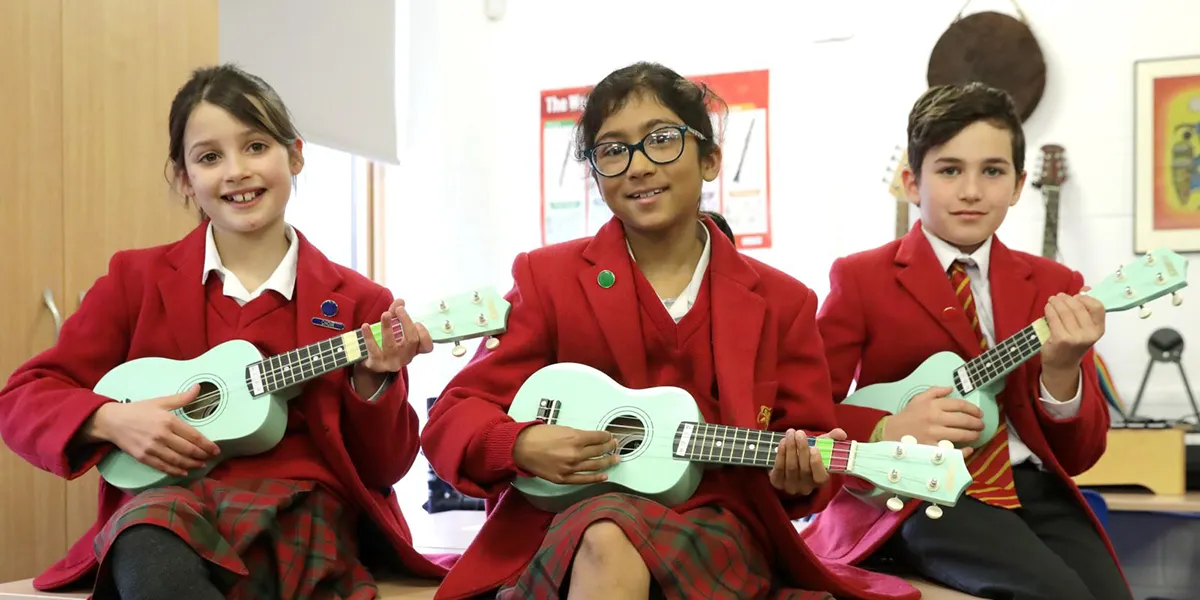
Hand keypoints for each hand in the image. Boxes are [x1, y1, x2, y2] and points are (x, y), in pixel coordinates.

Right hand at [88, 384, 220, 476]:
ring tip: (201, 465)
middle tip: (211, 458)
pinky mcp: (143, 458)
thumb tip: (198, 387)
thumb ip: (181, 398)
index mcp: (168, 421)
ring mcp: (152, 448)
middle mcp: (162, 436)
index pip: (193, 436)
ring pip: (178, 460)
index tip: (216, 449)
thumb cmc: (138, 410)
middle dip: (202, 455)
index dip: (207, 445)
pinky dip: (176, 471)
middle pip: (188, 450)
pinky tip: (184, 472)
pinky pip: (163, 467)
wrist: (112, 421)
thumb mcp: (160, 402)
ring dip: (192, 464)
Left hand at [353, 298, 432, 393]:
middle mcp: (405, 357)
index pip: (427, 346)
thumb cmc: (389, 344)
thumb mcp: (395, 329)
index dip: (424, 333)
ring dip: (388, 327)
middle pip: (411, 340)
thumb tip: (400, 300)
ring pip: (391, 344)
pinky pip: (373, 349)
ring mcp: (391, 361)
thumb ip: (397, 314)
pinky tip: (365, 325)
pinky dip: (369, 336)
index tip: (416, 322)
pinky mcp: (377, 363)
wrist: (373, 364)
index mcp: (414, 350)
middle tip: (399, 310)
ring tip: (385, 314)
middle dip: (406, 322)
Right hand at [512, 424, 619, 484]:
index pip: (598, 437)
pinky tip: (604, 476)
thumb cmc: (539, 435)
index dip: (606, 436)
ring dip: (607, 462)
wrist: (522, 449)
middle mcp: (575, 454)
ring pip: (595, 466)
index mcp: (575, 438)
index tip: (610, 436)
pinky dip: (596, 478)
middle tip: (615, 445)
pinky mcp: (564, 479)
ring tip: (615, 459)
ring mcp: (570, 468)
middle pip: (599, 451)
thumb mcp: (562, 428)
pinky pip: (584, 479)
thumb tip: (591, 439)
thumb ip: (578, 435)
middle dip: (610, 447)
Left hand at [769, 428, 845, 495]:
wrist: (788, 461)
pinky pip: (779, 468)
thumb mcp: (821, 447)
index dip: (817, 464)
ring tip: (790, 433)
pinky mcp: (777, 483)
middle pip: (804, 469)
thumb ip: (832, 439)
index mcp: (819, 481)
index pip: (820, 477)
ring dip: (790, 448)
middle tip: (800, 433)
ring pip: (791, 467)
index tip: (815, 448)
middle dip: (802, 449)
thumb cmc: (808, 454)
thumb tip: (841, 434)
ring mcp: (791, 487)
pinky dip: (781, 454)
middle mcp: (806, 487)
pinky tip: (782, 442)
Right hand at [883, 386, 982, 457]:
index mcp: (933, 405)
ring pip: (961, 434)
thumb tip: (951, 388)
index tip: (979, 413)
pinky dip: (964, 450)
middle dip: (976, 423)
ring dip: (973, 435)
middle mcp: (935, 419)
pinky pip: (953, 450)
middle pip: (963, 420)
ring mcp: (934, 434)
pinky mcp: (932, 447)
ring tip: (976, 435)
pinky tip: (969, 449)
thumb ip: (935, 391)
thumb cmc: (908, 416)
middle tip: (981, 425)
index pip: (960, 405)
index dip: (973, 409)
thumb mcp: (919, 399)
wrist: (892, 432)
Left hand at [1041, 291, 1104, 370]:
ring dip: (1056, 302)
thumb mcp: (1084, 328)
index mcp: (1099, 329)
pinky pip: (1054, 318)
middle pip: (1078, 306)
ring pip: (1065, 311)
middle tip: (1059, 296)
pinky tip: (1048, 308)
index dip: (1085, 298)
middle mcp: (1089, 334)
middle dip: (1066, 298)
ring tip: (1052, 300)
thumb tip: (1085, 288)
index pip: (1097, 306)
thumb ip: (1086, 309)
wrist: (1062, 364)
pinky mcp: (1060, 339)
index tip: (1076, 296)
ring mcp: (1075, 337)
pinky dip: (1049, 309)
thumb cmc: (1073, 342)